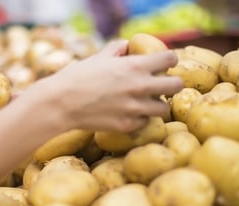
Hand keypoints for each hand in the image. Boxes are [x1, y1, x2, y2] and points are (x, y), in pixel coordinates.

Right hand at [22, 40, 182, 132]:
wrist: (62, 103)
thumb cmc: (77, 77)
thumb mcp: (98, 57)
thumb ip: (117, 50)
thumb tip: (126, 46)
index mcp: (135, 66)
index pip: (170, 59)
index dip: (169, 60)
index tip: (165, 64)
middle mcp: (141, 87)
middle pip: (176, 86)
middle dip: (172, 84)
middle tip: (162, 86)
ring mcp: (136, 108)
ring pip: (164, 108)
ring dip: (157, 104)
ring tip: (145, 102)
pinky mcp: (128, 125)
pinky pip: (144, 121)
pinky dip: (139, 118)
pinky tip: (128, 114)